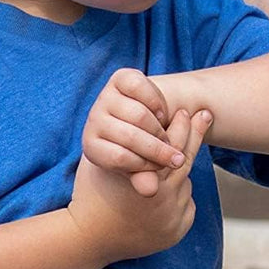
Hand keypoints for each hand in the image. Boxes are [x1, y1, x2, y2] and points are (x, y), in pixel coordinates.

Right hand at [69, 107, 210, 265]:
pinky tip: (175, 183)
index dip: (183, 126)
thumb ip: (123, 140)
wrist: (87, 240)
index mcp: (145, 179)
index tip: (186, 111)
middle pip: (185, 160)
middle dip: (194, 136)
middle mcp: (161, 198)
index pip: (175, 146)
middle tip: (203, 116)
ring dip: (182, 168)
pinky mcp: (176, 231)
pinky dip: (180, 194)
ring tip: (183, 148)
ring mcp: (170, 217)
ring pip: (186, 182)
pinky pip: (186, 205)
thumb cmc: (92, 192)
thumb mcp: (102, 162)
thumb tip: (144, 109)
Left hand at [83, 68, 183, 196]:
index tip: (165, 168)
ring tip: (167, 137)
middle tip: (176, 157)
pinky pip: (142, 88)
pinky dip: (157, 102)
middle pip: (130, 136)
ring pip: (139, 114)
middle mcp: (93, 120)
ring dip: (159, 128)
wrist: (136, 117)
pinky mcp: (119, 78)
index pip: (119, 158)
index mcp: (92, 146)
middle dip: (159, 149)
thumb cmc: (136, 147)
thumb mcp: (138, 165)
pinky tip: (161, 114)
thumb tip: (151, 190)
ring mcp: (104, 97)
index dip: (145, 164)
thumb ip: (143, 177)